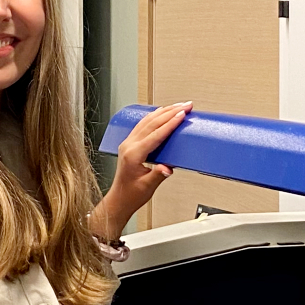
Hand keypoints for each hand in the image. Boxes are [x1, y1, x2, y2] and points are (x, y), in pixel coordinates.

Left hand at [90, 102, 193, 239]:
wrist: (119, 200)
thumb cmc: (131, 195)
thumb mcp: (148, 187)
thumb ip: (159, 175)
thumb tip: (169, 167)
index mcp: (133, 154)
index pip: (156, 134)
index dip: (170, 123)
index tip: (182, 115)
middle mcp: (129, 146)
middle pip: (152, 123)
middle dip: (170, 112)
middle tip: (185, 105)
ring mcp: (128, 143)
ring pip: (147, 121)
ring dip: (163, 112)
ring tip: (178, 105)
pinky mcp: (129, 144)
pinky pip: (142, 125)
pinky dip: (154, 117)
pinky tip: (162, 113)